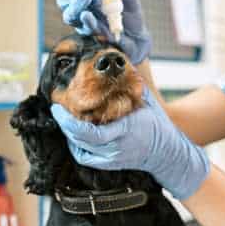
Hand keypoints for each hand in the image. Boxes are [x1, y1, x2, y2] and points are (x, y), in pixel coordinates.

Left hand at [49, 88, 210, 199]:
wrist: (166, 151)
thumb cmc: (155, 121)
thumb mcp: (145, 99)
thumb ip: (130, 83)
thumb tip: (114, 60)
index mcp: (126, 129)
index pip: (92, 133)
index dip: (70, 123)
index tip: (59, 108)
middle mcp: (118, 147)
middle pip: (82, 140)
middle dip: (65, 125)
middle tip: (57, 110)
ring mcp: (113, 158)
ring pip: (80, 150)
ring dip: (69, 134)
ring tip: (65, 119)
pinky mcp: (110, 165)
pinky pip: (85, 158)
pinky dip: (76, 145)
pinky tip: (74, 134)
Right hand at [56, 0, 151, 63]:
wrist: (138, 39)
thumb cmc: (130, 17)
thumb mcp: (132, 1)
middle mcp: (84, 9)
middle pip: (64, 1)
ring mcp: (86, 24)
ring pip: (70, 17)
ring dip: (76, 9)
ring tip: (85, 7)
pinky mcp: (94, 37)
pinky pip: (86, 30)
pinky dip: (87, 22)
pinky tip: (87, 15)